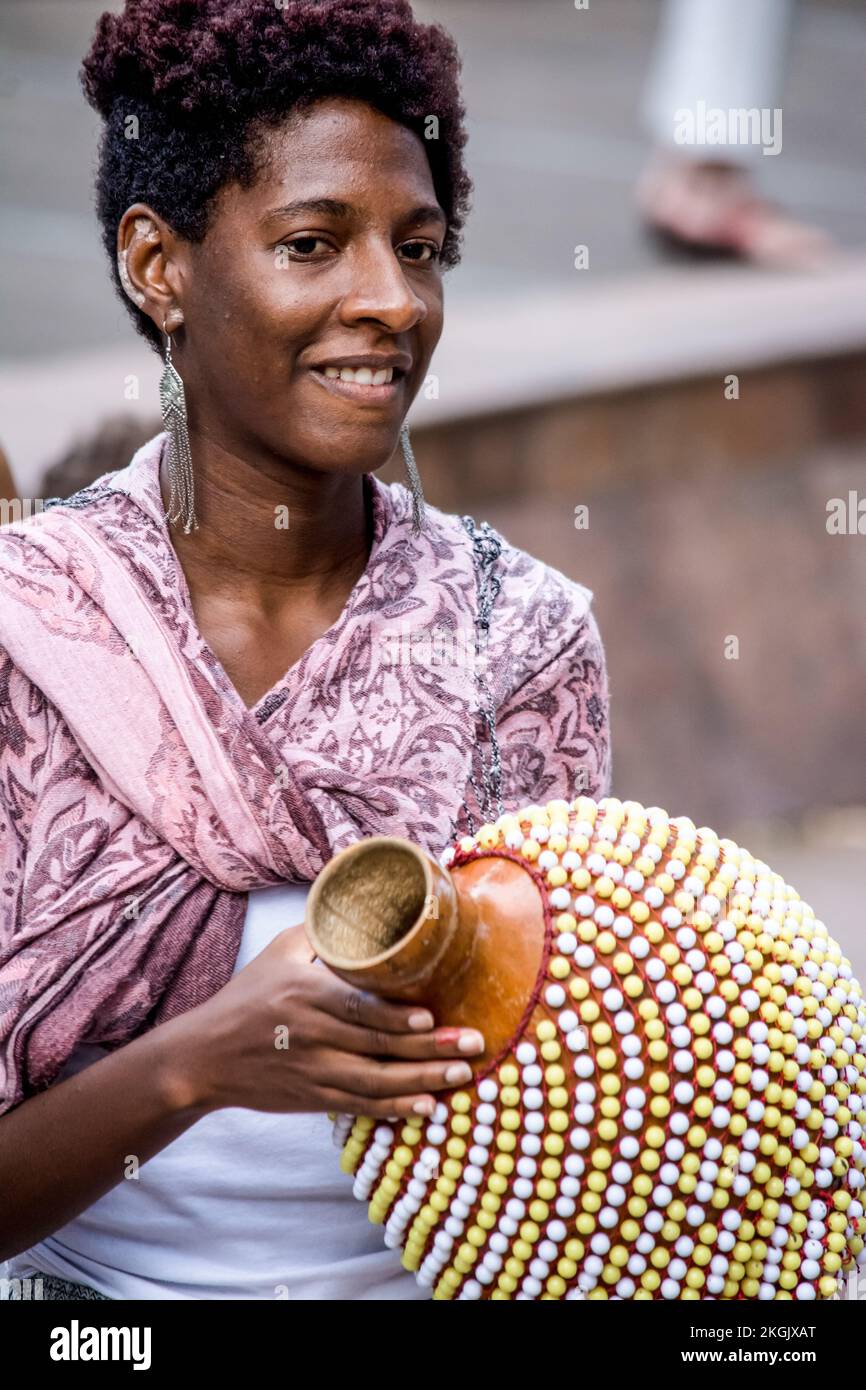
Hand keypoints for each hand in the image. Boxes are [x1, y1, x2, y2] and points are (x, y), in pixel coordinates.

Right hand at [174, 922, 484, 1119]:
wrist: (205, 1057)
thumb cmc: (247, 996)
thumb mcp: (281, 952)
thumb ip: (324, 933)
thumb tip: (366, 903)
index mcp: (306, 995)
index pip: (358, 1009)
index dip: (396, 1017)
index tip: (432, 1017)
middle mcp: (312, 1036)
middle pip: (379, 1046)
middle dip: (431, 1049)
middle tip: (474, 1044)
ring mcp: (313, 1071)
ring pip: (377, 1082)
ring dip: (423, 1082)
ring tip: (460, 1076)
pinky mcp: (313, 1099)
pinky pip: (361, 1107)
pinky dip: (394, 1109)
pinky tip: (426, 1108)